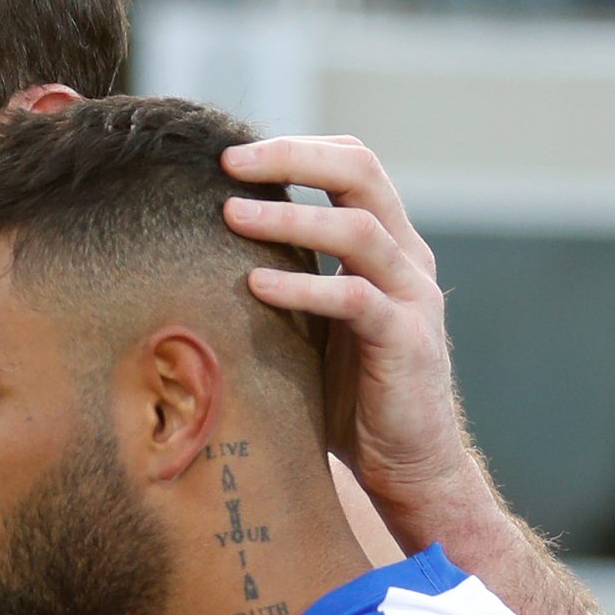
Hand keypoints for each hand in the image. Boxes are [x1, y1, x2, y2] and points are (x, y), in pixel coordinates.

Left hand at [222, 136, 488, 538]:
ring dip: (291, 218)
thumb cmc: (347, 395)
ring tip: (231, 215)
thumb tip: (202, 248)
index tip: (234, 154)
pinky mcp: (406, 343)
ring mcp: (413, 298)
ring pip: (359, 230)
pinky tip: (255, 287)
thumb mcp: (314, 322)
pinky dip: (304, 289)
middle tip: (230, 162)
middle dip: (293, 159)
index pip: (354, 163)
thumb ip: (288, 277)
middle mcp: (407, 258)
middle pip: (362, 173)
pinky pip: (355, 300)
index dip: (298, 148)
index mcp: (387, 243)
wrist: (406, 467)